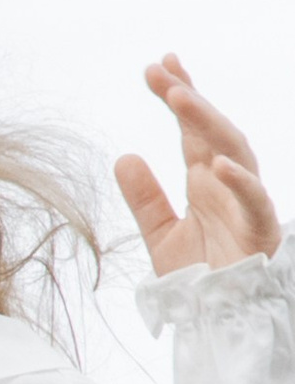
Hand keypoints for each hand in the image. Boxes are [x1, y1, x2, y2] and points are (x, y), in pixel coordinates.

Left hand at [115, 56, 280, 275]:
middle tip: (162, 70)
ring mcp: (245, 201)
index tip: (158, 66)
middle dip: (189, 98)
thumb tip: (124, 157)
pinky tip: (217, 164)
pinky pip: (253, 199)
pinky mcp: (260, 228)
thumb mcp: (160, 234)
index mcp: (204, 181)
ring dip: (208, 123)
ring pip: (234, 151)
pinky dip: (239, 180)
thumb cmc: (199, 276)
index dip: (180, 96)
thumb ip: (145, 198)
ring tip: (179, 98)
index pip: (192, 130)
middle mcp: (226, 183)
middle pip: (211, 130)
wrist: (223, 317)